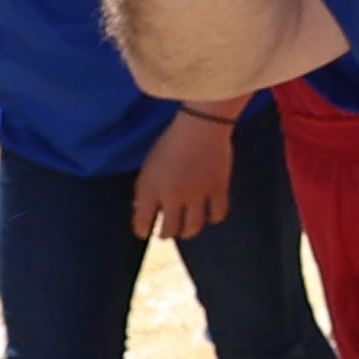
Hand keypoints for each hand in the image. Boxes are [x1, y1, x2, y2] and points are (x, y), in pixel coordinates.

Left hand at [131, 105, 237, 244]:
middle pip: (170, 230)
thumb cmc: (171, 142)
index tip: (144, 232)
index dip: (141, 231)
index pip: (142, 221)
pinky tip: (209, 214)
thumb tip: (141, 210)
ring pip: (193, 227)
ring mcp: (197, 193)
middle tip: (166, 232)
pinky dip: (213, 218)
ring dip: (188, 231)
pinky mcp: (218, 188)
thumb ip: (144, 190)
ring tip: (187, 228)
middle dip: (166, 234)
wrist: (200, 125)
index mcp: (151, 187)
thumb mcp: (149, 165)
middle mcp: (173, 195)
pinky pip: (217, 214)